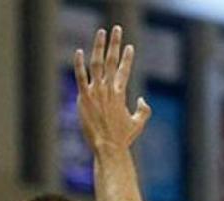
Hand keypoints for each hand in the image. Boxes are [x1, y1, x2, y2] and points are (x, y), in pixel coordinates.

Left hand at [74, 26, 150, 151]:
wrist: (109, 147)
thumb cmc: (123, 138)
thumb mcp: (138, 123)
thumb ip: (144, 110)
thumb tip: (142, 99)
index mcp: (121, 93)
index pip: (124, 69)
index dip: (127, 57)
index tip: (130, 47)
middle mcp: (108, 89)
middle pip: (112, 60)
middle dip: (115, 43)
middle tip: (117, 29)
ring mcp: (95, 92)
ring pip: (97, 63)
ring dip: (99, 46)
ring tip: (101, 32)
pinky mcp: (83, 98)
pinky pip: (80, 77)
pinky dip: (79, 63)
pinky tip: (79, 51)